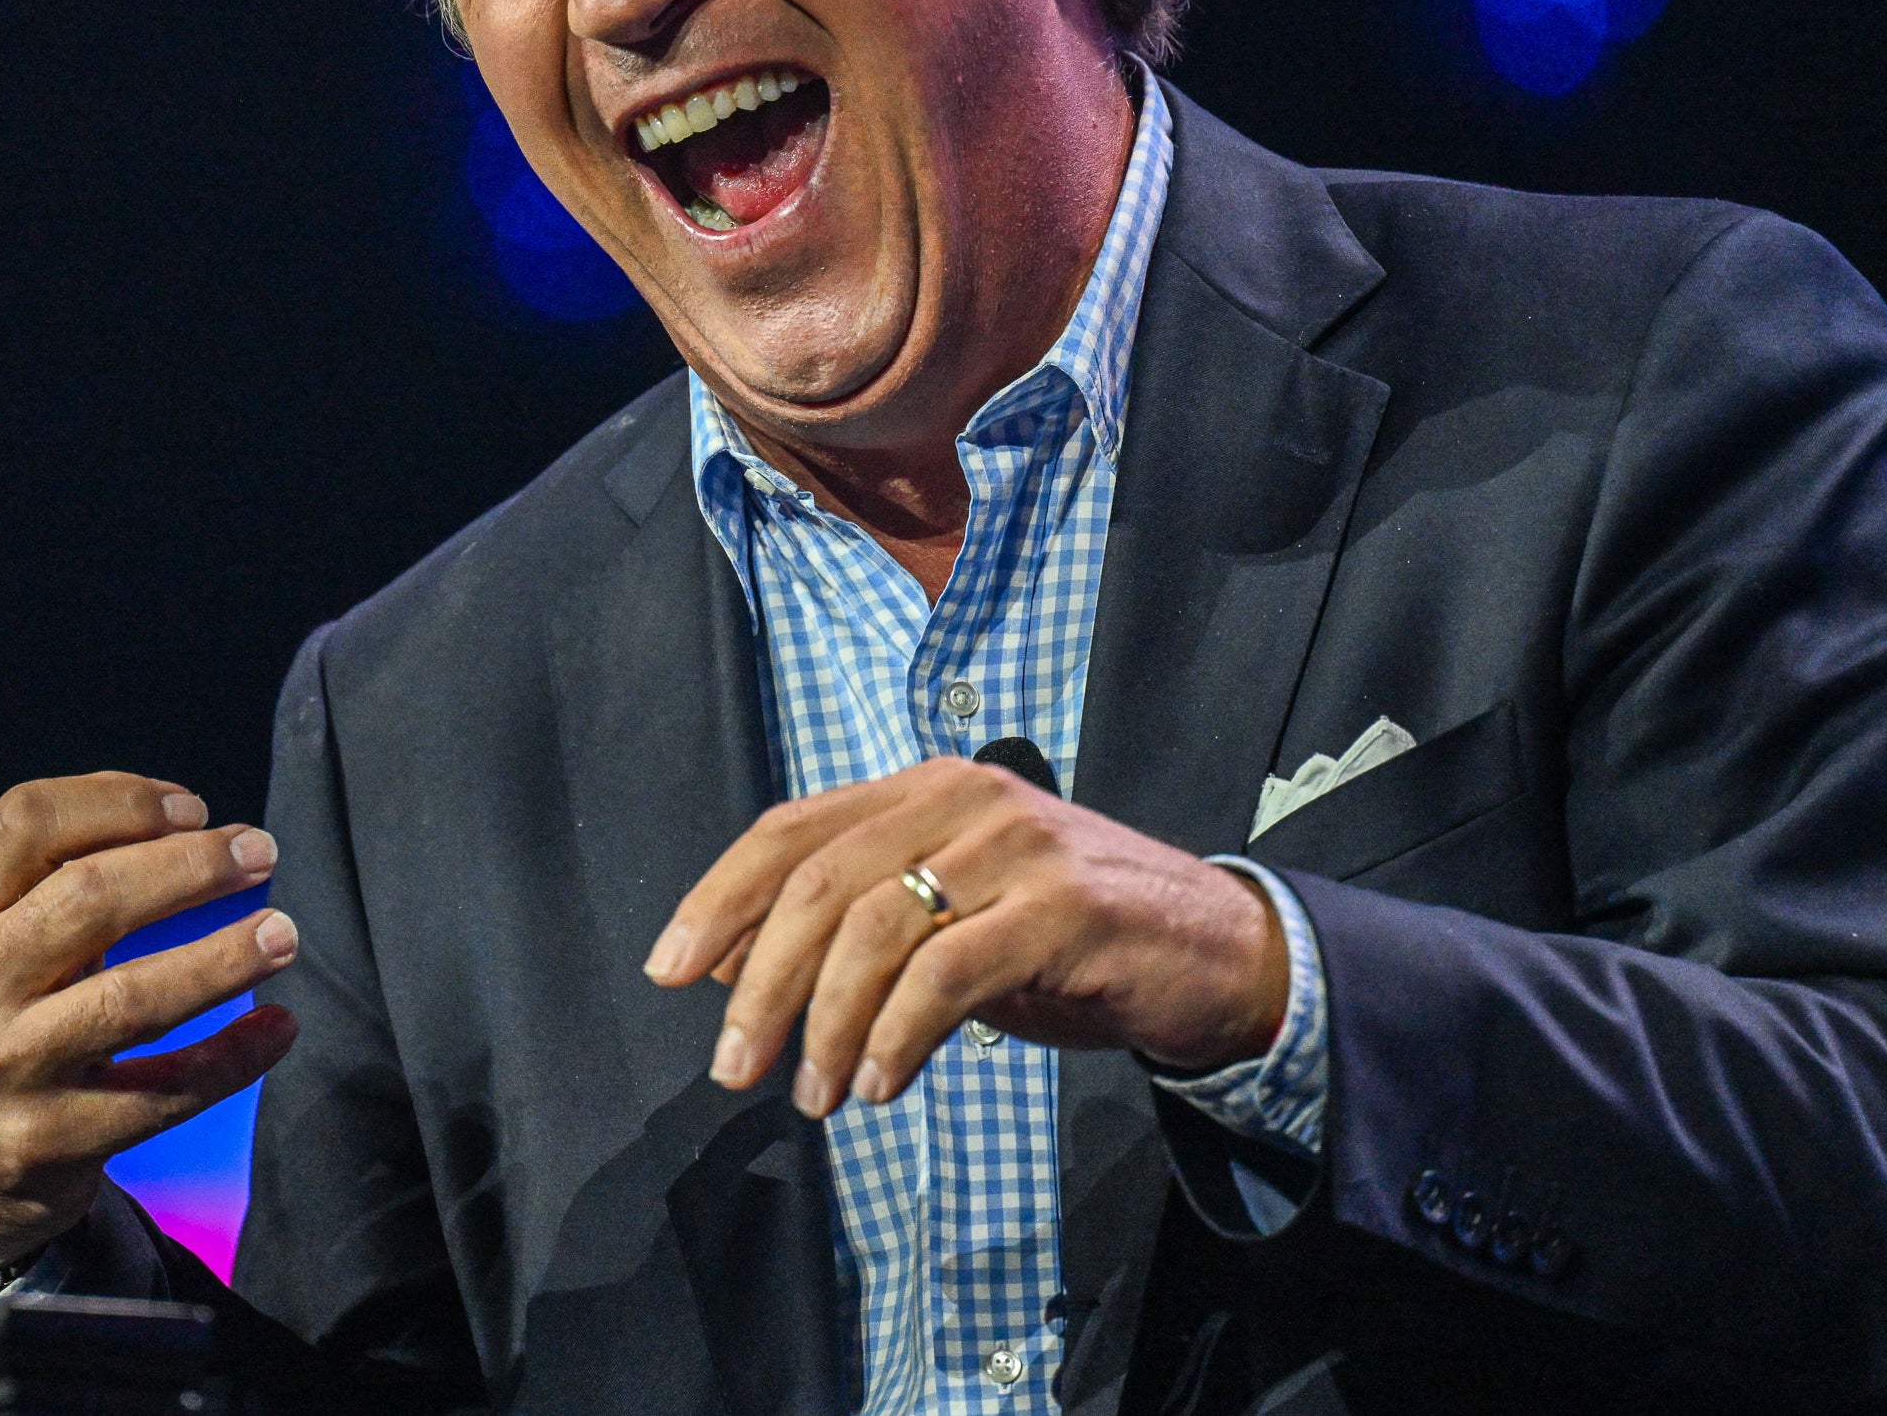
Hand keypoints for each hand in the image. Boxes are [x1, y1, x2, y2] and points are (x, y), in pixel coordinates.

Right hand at [0, 772, 301, 1275]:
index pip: (24, 824)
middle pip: (92, 898)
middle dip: (192, 866)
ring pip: (134, 999)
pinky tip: (278, 1029)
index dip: (116, 799)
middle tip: (260, 852)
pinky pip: (163, 1093)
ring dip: (223, 959)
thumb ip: (50, 891)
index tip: (191, 806)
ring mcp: (11, 1069)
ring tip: (283, 935)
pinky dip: (232, 1058)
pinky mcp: (52, 1141)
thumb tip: (179, 823)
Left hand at [643, 756, 1285, 1116]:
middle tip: (732, 1067)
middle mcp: (963, 800)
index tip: (669, 971)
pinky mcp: (1066, 905)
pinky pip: (952, 969)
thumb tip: (736, 972)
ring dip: (826, 1021)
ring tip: (813, 1096)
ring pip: (878, 925)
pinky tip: (878, 1083)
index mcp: (924, 789)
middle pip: (820, 882)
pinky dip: (900, 1032)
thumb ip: (858, 933)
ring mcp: (1017, 847)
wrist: (1217, 952)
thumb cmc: (1069, 944)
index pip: (793, 829)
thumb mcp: (949, 924)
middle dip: (759, 981)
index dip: (720, 898)